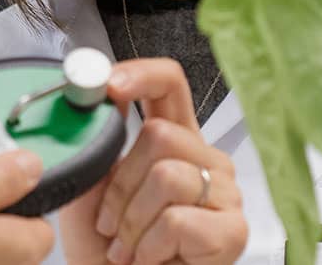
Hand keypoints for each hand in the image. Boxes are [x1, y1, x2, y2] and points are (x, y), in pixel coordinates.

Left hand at [61, 58, 247, 264]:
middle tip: (111, 224)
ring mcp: (225, 193)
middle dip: (120, 185)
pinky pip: (178, 220)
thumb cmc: (105, 249)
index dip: (141, 75)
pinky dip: (148, 246)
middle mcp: (206, 159)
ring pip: (167, 175)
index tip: (107, 87)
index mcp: (173, 141)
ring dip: (132, 221)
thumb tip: (90, 100)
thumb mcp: (88, 187)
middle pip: (160, 134)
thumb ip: (93, 143)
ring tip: (128, 248)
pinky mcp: (233, 231)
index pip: (169, 84)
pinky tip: (148, 260)